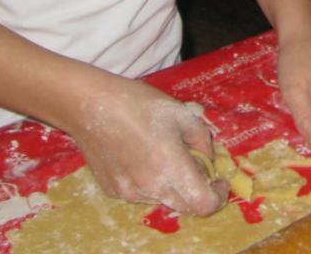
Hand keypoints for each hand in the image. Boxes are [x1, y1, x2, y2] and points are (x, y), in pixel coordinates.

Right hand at [59, 66, 227, 215]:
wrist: (91, 105)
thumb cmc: (138, 104)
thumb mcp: (181, 113)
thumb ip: (203, 139)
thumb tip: (209, 158)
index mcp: (171, 167)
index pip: (204, 204)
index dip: (219, 195)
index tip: (220, 179)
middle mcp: (151, 187)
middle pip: (186, 206)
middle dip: (198, 190)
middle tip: (196, 164)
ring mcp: (130, 192)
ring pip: (164, 200)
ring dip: (174, 185)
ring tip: (164, 154)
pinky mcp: (114, 190)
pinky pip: (142, 194)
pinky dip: (152, 182)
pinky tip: (142, 156)